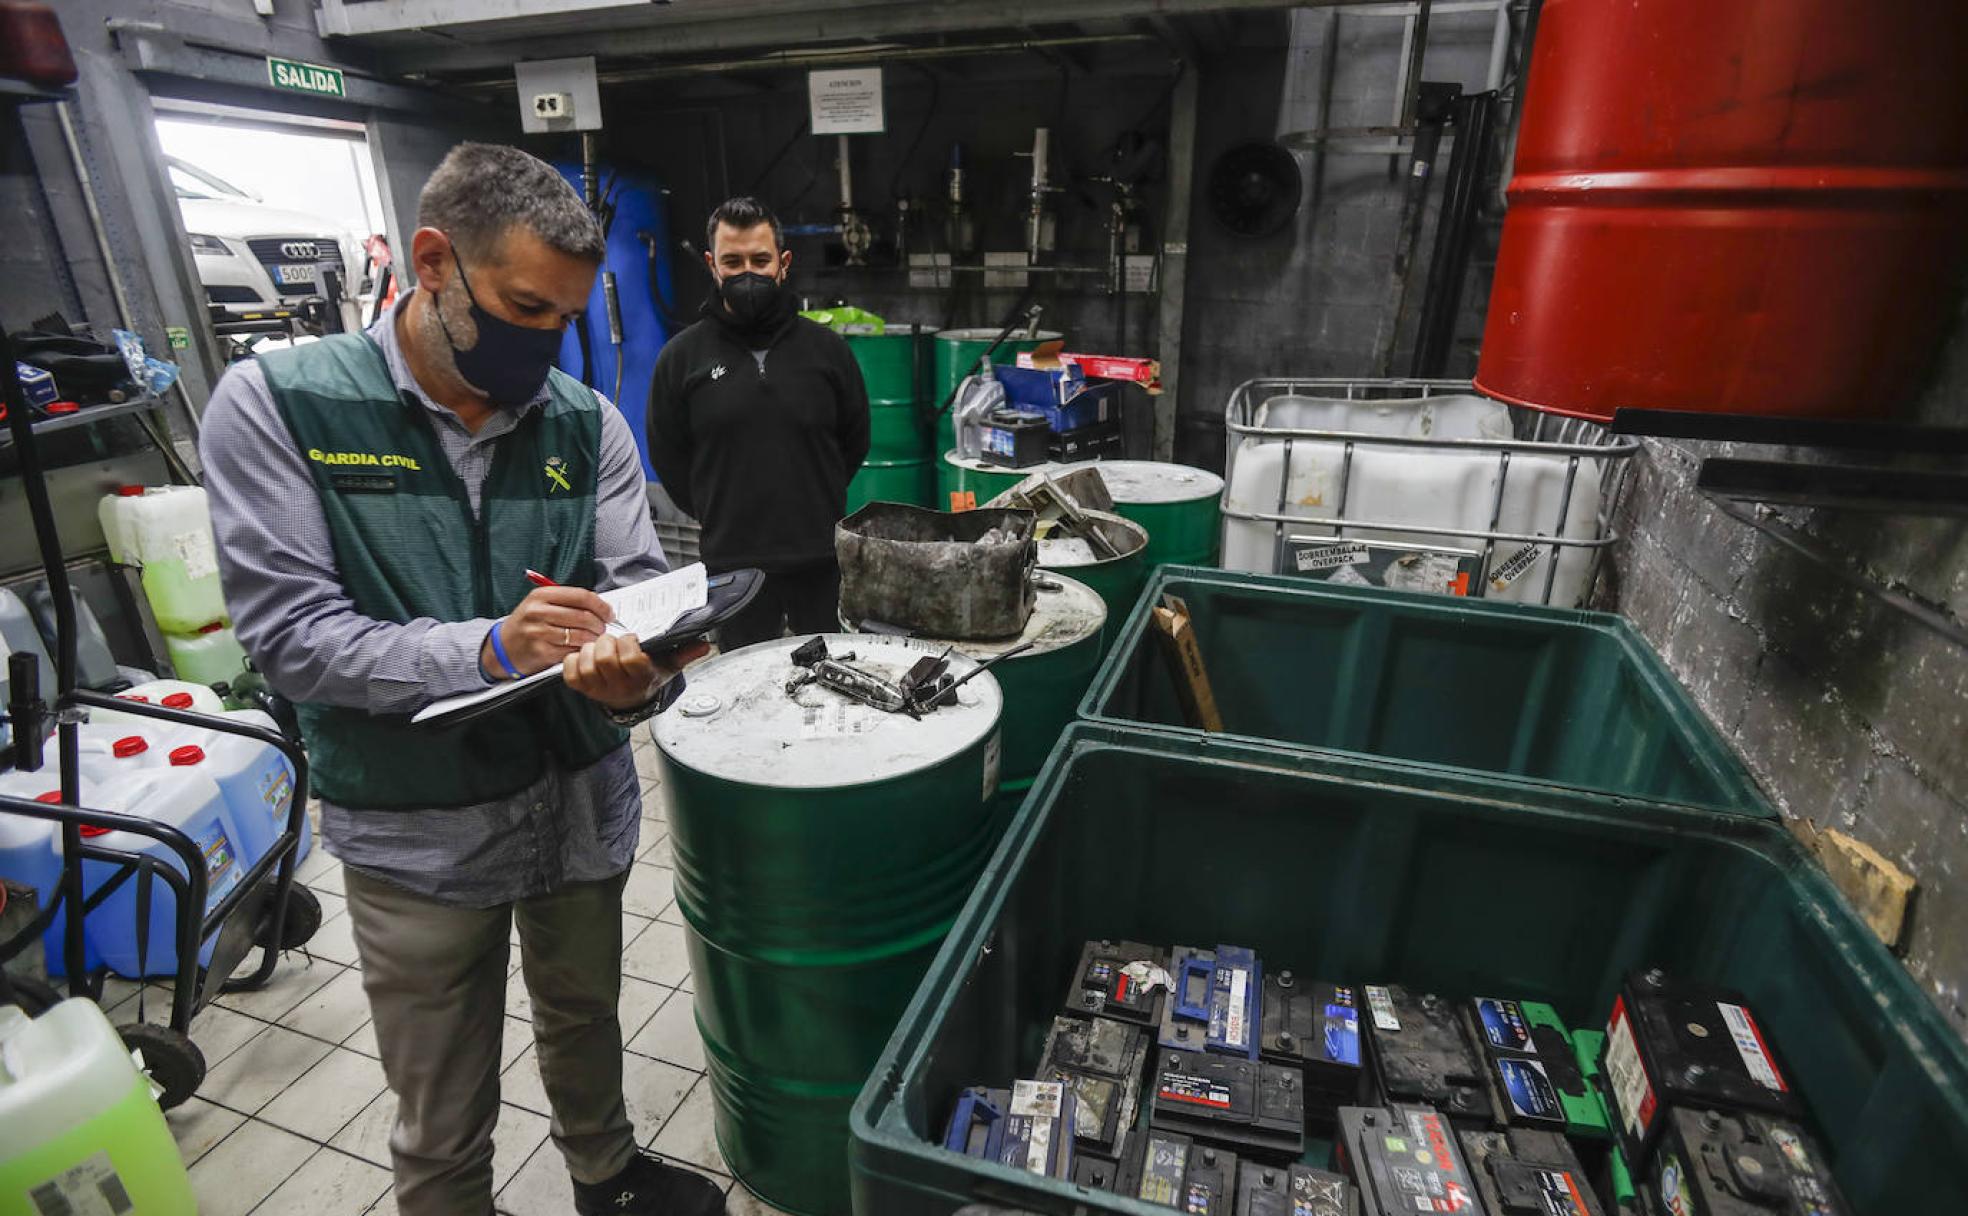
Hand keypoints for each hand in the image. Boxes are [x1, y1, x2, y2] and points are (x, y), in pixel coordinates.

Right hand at [482, 586, 612, 677]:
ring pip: (580, 635)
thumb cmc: (528, 624)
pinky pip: (571, 651)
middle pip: (583, 616)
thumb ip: (568, 601)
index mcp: (541, 595)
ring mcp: (539, 633)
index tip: (609, 613)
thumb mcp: (542, 604)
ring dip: (593, 639)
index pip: (581, 596)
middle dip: (599, 624)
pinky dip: (581, 651)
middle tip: (602, 628)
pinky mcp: (541, 652)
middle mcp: (538, 612)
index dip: (601, 605)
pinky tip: (581, 650)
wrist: (503, 647)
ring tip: (593, 640)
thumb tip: (600, 605)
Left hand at [565, 634, 712, 710]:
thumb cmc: (648, 677)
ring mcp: (598, 690)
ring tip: (599, 648)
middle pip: (605, 658)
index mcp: (641, 678)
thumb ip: (685, 654)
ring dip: (590, 649)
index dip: (628, 643)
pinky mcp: (581, 689)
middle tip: (612, 641)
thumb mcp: (668, 666)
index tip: (631, 639)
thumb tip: (705, 645)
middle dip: (607, 642)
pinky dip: (574, 660)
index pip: (631, 658)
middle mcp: (619, 687)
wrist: (631, 702)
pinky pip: (569, 671)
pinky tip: (585, 657)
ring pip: (586, 663)